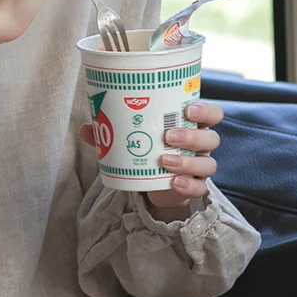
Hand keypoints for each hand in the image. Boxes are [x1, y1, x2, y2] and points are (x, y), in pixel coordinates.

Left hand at [79, 101, 222, 218]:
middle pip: (211, 137)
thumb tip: (85, 127)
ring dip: (188, 161)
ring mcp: (199, 166)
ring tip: (165, 160)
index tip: (189, 108)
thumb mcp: (129, 136)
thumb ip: (108, 131)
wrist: (151, 181)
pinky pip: (199, 188)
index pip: (211, 113)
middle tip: (168, 135)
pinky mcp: (194, 187)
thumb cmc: (145, 147)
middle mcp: (200, 144)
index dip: (205, 110)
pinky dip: (187, 185)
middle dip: (192, 136)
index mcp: (189, 124)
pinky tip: (173, 182)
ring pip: (208, 163)